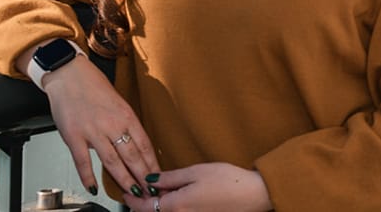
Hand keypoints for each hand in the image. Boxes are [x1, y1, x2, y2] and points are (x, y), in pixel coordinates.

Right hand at [41, 55, 160, 198]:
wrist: (69, 75)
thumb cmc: (94, 88)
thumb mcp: (118, 104)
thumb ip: (125, 124)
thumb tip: (134, 146)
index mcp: (127, 115)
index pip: (145, 145)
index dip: (152, 164)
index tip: (159, 177)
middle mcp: (112, 124)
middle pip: (132, 156)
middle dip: (143, 176)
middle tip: (151, 191)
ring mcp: (92, 131)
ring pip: (112, 161)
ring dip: (123, 179)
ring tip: (132, 193)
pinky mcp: (73, 136)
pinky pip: (83, 161)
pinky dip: (88, 176)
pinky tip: (94, 187)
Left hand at [126, 163, 270, 211]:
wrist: (254, 195)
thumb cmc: (229, 181)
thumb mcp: (196, 172)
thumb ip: (170, 178)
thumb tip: (149, 180)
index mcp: (176, 206)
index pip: (144, 207)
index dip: (132, 200)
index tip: (126, 193)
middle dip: (144, 205)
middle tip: (142, 192)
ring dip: (160, 206)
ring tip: (162, 192)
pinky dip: (173, 208)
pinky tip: (180, 197)